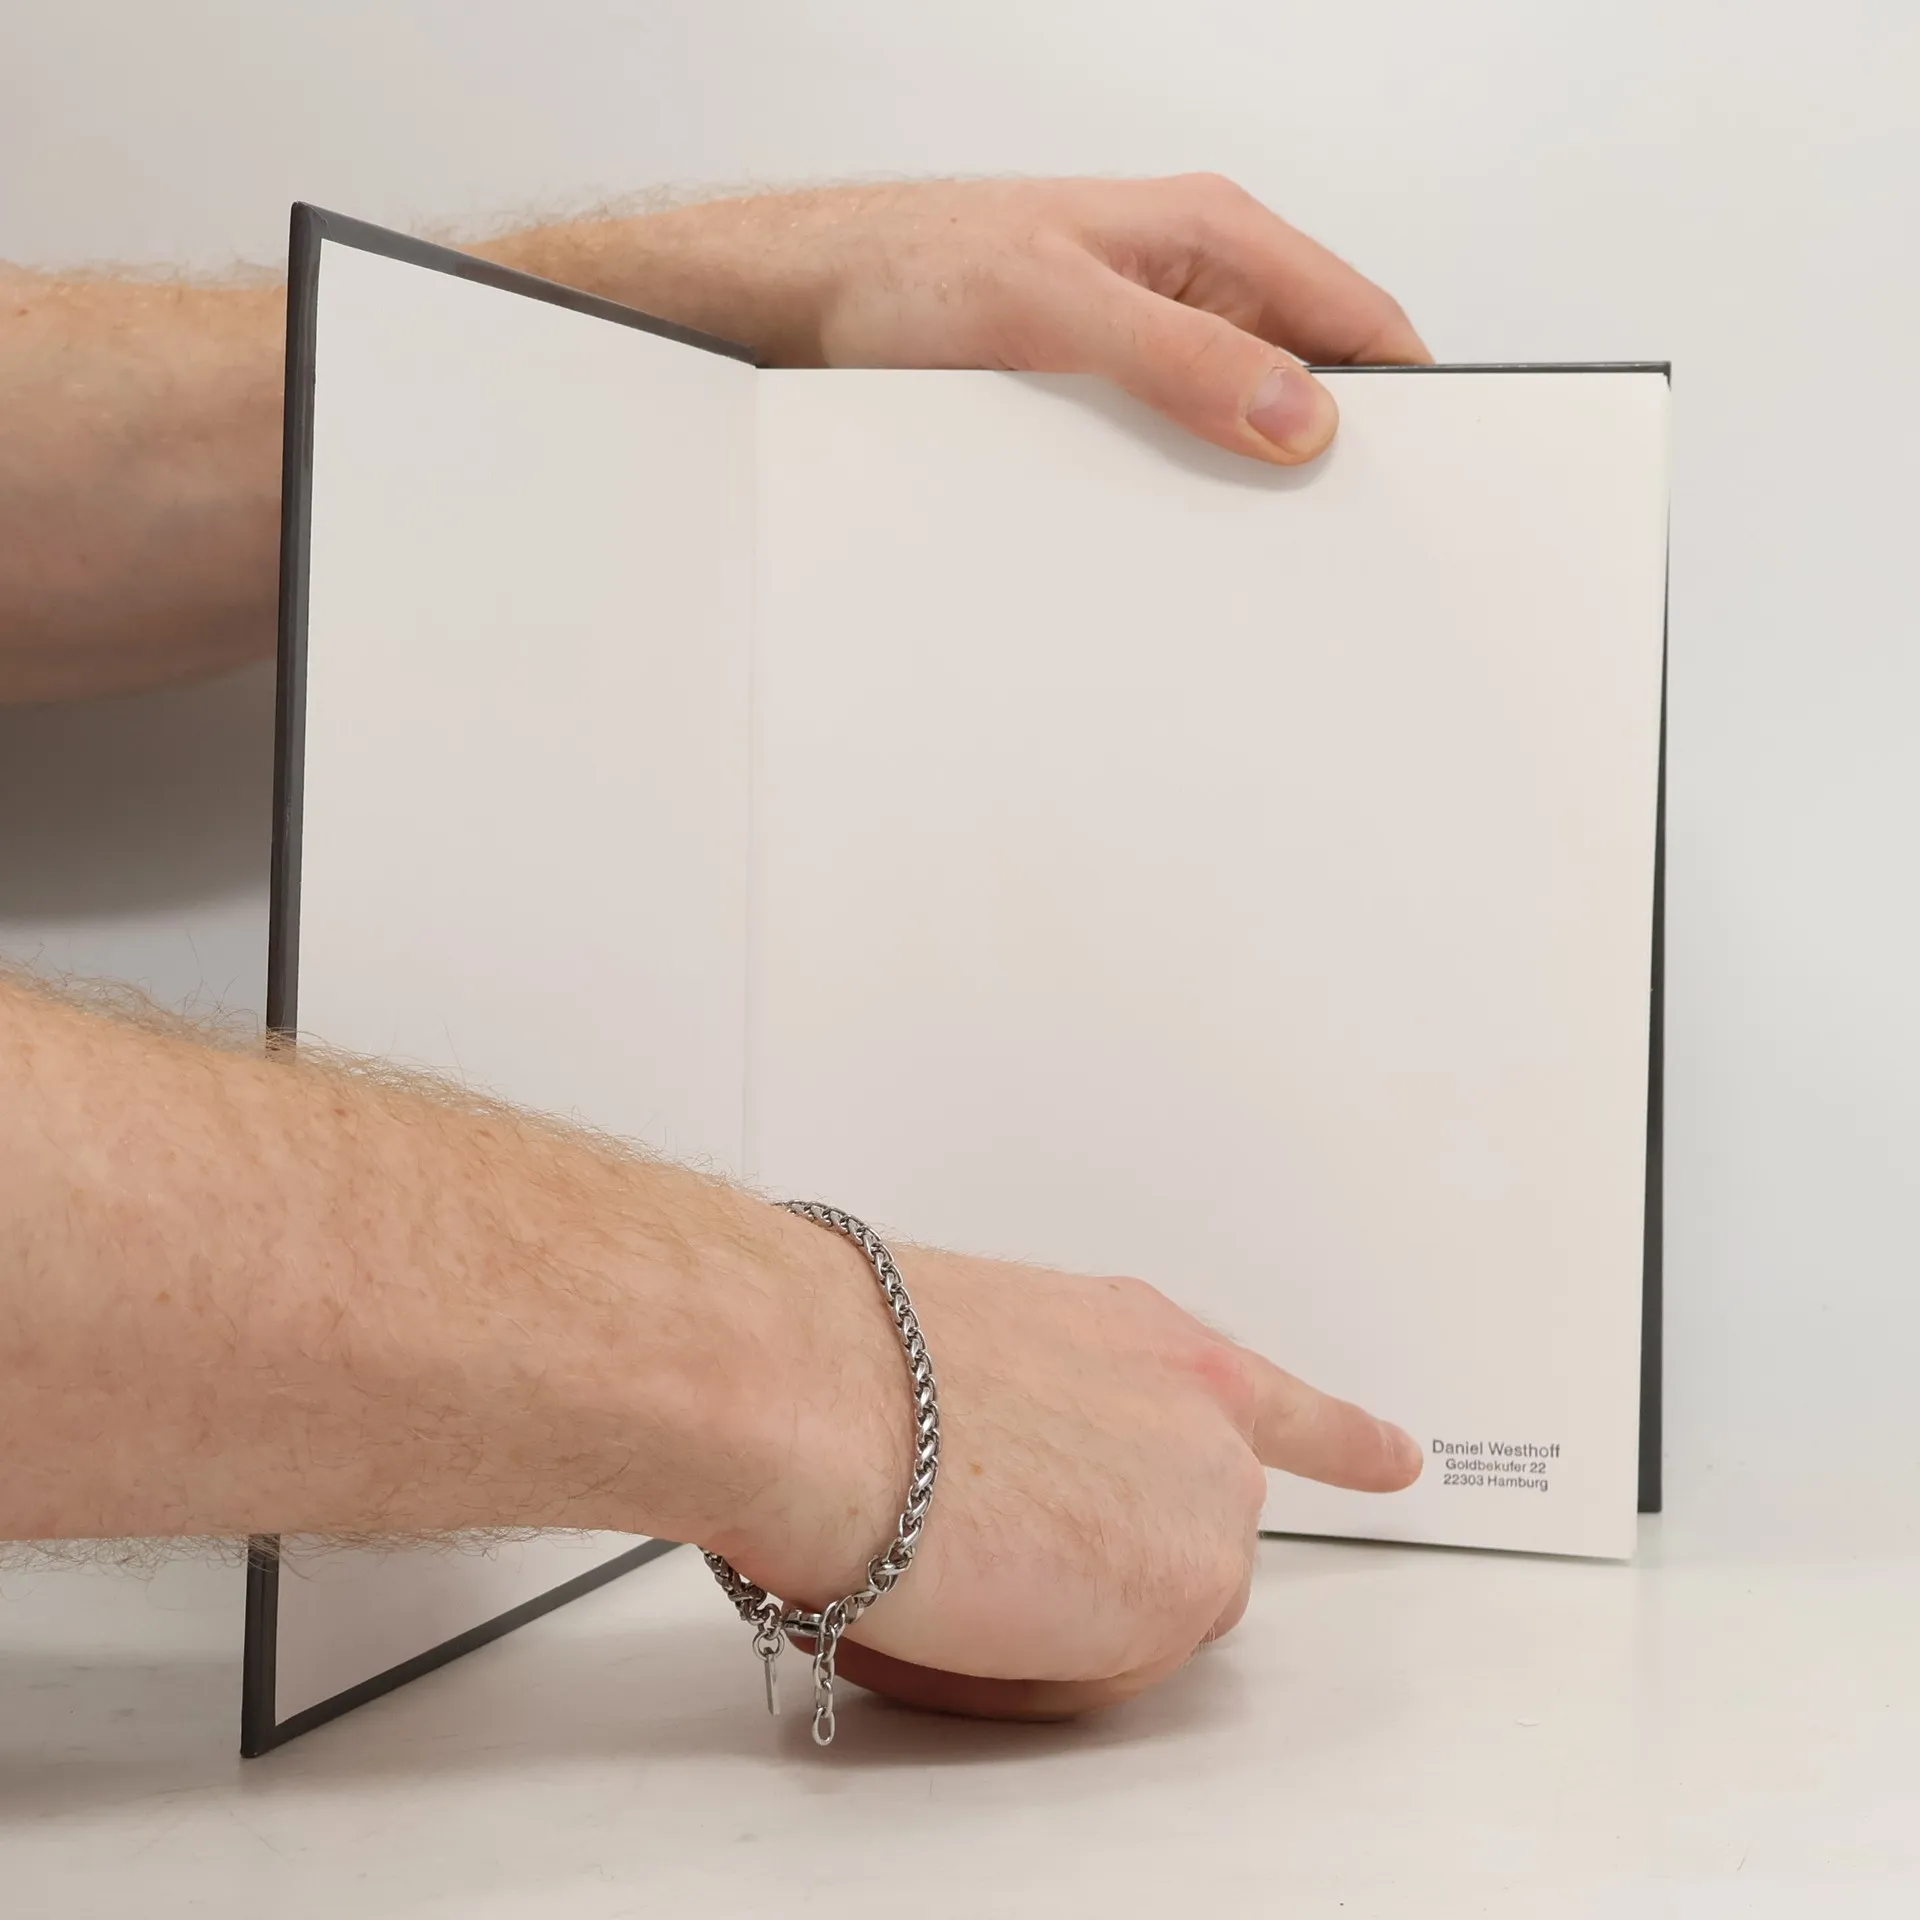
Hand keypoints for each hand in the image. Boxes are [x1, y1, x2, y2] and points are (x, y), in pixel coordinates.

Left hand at [492, 174, 1430, 468]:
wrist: (806, 295)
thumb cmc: (908, 266)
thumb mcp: (1053, 310)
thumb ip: (1182, 358)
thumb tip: (1295, 415)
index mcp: (1209, 234)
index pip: (1358, 322)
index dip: (1400, 406)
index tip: (1416, 488)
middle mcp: (1191, 282)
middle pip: (1309, 378)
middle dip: (1326, 456)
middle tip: (1328, 540)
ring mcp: (1149, 337)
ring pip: (1242, 418)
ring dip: (1250, 479)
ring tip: (1249, 546)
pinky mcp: (1104, 386)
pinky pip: (1176, 445)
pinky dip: (1187, 489)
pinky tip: (1173, 532)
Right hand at [709, 1220, 1422, 1720]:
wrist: (826, 1382)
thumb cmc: (856, 1352)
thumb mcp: (981, 1350)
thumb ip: (1048, 1414)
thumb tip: (1006, 1471)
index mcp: (1149, 1341)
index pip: (1278, 1401)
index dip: (1342, 1439)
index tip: (1393, 1456)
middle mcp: (1202, 1413)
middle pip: (1190, 1541)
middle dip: (1103, 1571)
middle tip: (984, 1559)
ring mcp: (1207, 1500)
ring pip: (1148, 1618)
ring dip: (1060, 1623)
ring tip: (939, 1574)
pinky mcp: (1182, 1589)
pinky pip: (1114, 1676)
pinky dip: (1034, 1672)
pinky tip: (955, 1612)